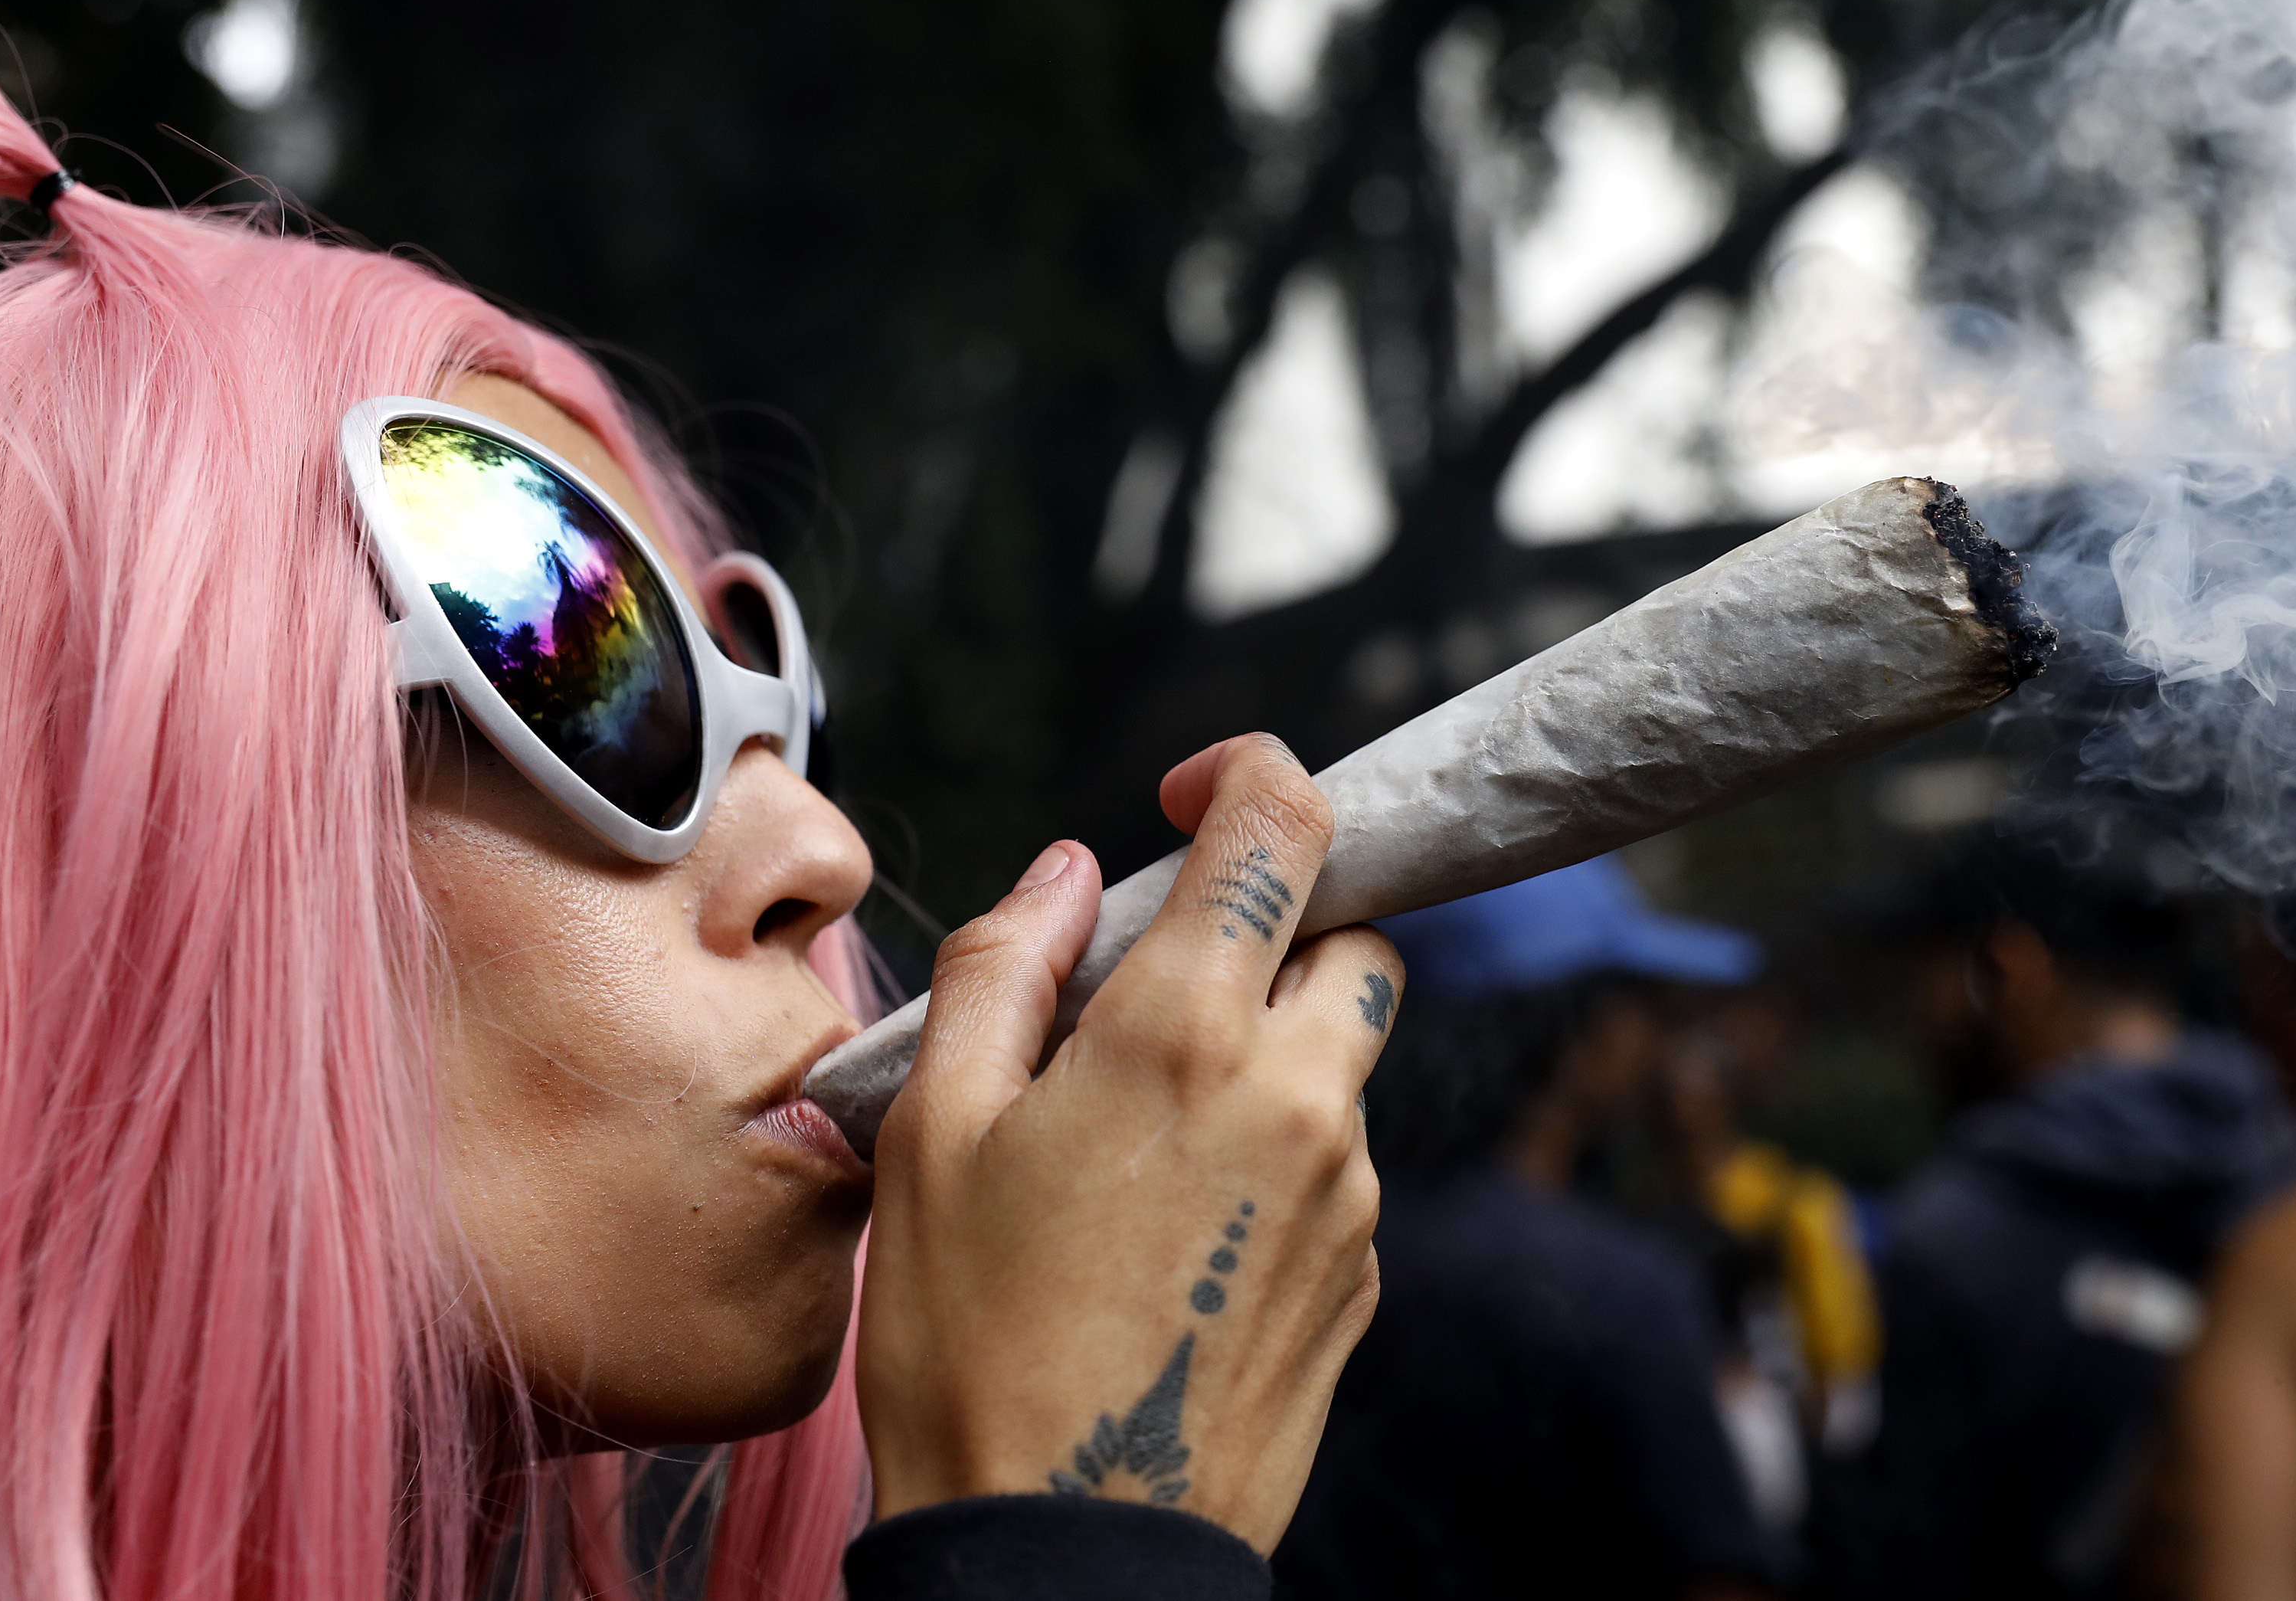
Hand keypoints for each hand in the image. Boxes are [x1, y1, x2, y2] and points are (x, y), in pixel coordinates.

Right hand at [855, 733, 1400, 1551]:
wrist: (1063, 1554)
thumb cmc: (972, 1346)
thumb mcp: (931, 1133)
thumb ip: (1002, 969)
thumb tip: (1064, 876)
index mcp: (1186, 1036)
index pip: (1285, 825)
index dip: (1247, 773)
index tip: (1192, 794)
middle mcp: (1300, 1098)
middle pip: (1354, 940)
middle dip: (1278, 932)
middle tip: (1166, 993)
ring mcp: (1349, 1194)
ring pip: (1348, 1059)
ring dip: (1272, 1055)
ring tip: (1141, 1144)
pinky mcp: (1364, 1276)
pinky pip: (1339, 1167)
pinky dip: (1278, 1157)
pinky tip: (1175, 1233)